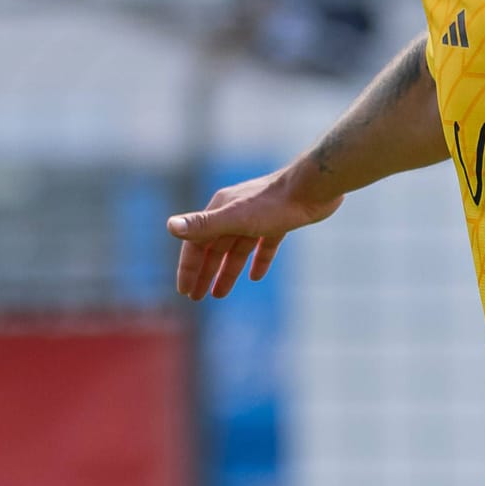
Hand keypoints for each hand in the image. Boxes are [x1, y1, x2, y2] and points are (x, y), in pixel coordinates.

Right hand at [167, 167, 341, 299]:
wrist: (314, 187)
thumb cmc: (275, 203)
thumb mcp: (236, 218)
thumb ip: (204, 224)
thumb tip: (170, 226)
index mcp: (220, 211)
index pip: (196, 244)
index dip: (189, 268)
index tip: (185, 291)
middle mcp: (235, 213)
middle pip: (214, 248)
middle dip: (204, 273)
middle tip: (196, 298)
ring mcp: (258, 217)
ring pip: (237, 249)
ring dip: (227, 271)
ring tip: (219, 294)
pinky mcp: (280, 222)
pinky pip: (264, 245)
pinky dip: (258, 261)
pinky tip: (256, 277)